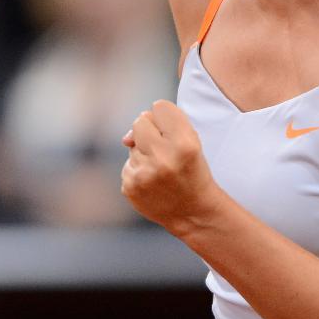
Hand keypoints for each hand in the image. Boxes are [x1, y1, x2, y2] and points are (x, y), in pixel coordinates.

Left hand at [121, 100, 217, 234]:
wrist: (193, 212)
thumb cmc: (193, 171)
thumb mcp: (192, 142)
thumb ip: (164, 125)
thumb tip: (125, 139)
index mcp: (185, 143)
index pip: (160, 106)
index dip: (165, 117)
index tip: (172, 130)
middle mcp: (163, 157)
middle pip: (140, 121)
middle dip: (149, 131)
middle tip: (164, 148)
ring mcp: (144, 173)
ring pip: (132, 145)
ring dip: (144, 153)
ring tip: (162, 170)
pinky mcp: (130, 186)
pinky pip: (127, 165)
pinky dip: (138, 171)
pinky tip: (153, 182)